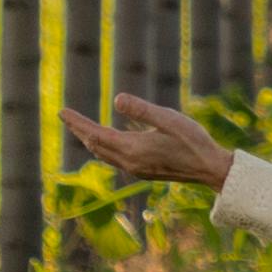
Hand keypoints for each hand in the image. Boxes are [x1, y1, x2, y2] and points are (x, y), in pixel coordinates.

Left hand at [66, 92, 231, 195]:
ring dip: (90, 140)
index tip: (62, 111)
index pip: (96, 134)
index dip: (78, 122)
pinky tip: (106, 143)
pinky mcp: (143, 172)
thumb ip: (142, 109)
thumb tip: (116, 99)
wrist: (209, 169)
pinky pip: (114, 159)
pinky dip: (103, 148)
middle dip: (79, 130)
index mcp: (132, 148)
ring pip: (103, 155)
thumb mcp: (169, 118)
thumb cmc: (193, 140)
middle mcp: (129, 162)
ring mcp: (136, 170)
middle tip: (65, 116)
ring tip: (81, 129)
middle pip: (95, 146)